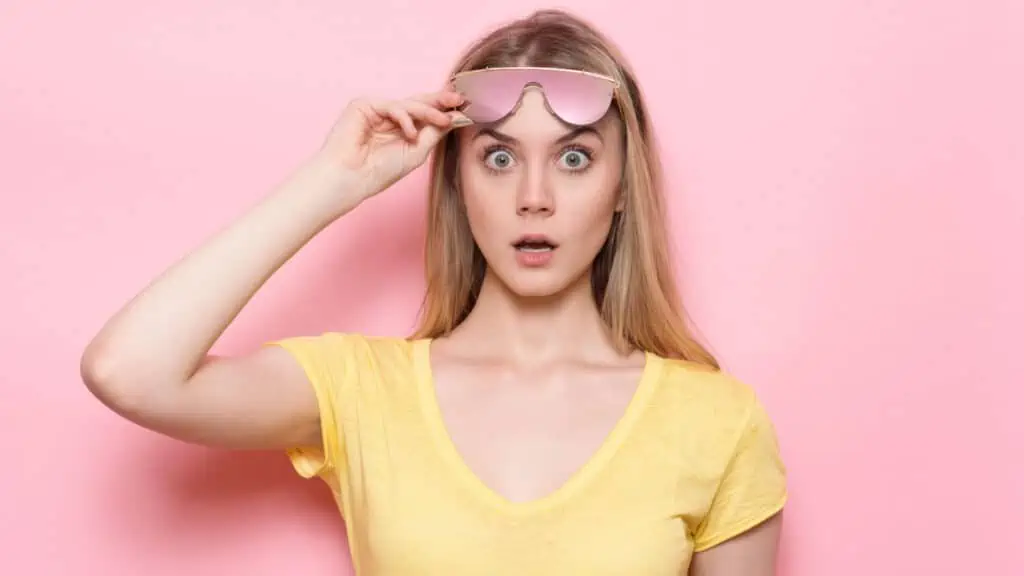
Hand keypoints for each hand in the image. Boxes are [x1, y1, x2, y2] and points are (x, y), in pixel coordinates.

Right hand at [319, 90, 469, 199]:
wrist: (351, 179)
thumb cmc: (380, 171)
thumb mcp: (417, 151)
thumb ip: (434, 132)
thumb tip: (456, 116)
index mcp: (401, 128)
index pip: (425, 114)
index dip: (444, 109)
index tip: (465, 107)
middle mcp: (389, 117)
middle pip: (419, 103)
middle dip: (440, 101)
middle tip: (460, 99)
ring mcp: (376, 110)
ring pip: (409, 103)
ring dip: (429, 111)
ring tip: (444, 120)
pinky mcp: (363, 105)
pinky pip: (391, 105)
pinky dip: (403, 117)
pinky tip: (409, 133)